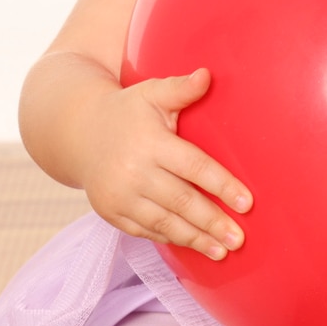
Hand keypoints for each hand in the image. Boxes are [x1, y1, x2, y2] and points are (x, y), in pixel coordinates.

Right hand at [79, 67, 252, 259]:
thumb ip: (180, 88)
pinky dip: (170, 240)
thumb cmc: (128, 110)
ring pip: (164, 223)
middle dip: (213, 222)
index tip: (247, 203)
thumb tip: (207, 75)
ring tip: (223, 250)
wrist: (79, 132)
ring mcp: (119, 197)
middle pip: (181, 202)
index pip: (193, 167)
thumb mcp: (152, 92)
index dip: (222, 186)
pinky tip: (192, 246)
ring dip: (195, 239)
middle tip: (240, 239)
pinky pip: (144, 231)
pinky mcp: (110, 213)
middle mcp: (133, 173)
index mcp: (150, 143)